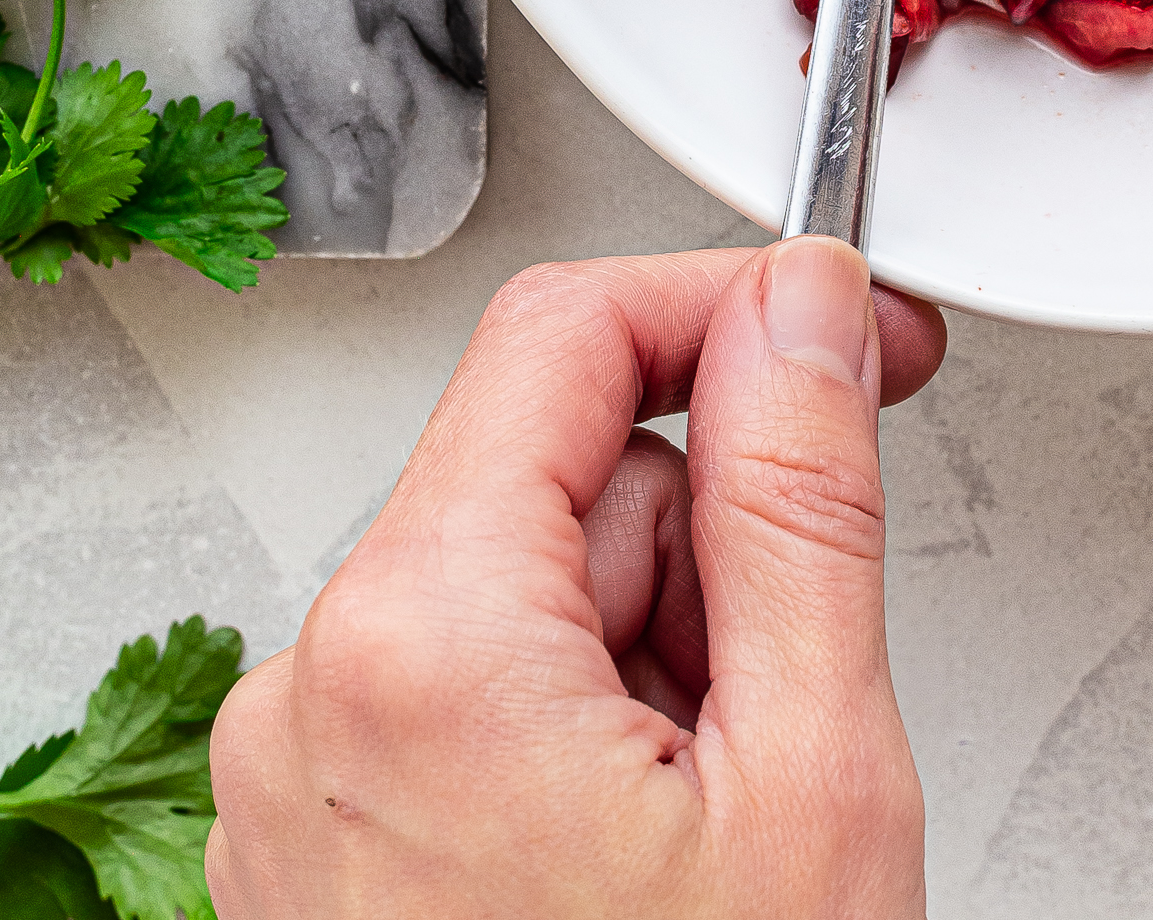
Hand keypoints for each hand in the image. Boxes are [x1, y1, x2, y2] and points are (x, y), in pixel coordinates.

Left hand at [205, 241, 946, 918]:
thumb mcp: (809, 773)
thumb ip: (803, 495)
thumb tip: (802, 310)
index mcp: (423, 635)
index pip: (572, 331)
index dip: (736, 303)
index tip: (848, 327)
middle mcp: (321, 686)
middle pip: (560, 467)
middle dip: (707, 538)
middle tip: (791, 692)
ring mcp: (305, 771)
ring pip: (532, 579)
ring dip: (657, 647)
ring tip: (715, 814)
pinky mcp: (320, 835)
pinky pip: (477, 682)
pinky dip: (587, 720)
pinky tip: (646, 849)